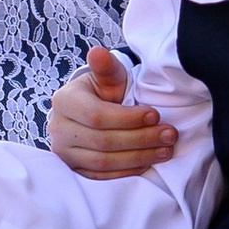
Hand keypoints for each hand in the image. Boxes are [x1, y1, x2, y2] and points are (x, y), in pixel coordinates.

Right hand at [47, 45, 176, 178]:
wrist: (90, 112)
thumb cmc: (102, 92)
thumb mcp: (107, 77)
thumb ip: (106, 67)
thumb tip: (98, 52)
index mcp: (64, 101)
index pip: (98, 116)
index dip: (129, 118)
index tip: (156, 115)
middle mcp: (58, 129)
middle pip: (103, 141)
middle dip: (141, 139)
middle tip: (170, 135)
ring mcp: (64, 152)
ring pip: (103, 162)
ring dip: (139, 157)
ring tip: (165, 150)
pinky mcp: (74, 169)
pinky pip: (101, 177)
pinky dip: (127, 171)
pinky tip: (148, 163)